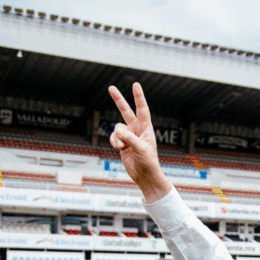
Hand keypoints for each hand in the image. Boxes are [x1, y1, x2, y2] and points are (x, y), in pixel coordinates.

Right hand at [108, 83, 171, 202]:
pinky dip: (113, 142)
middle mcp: (137, 129)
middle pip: (126, 111)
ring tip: (122, 147)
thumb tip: (118, 131)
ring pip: (116, 128)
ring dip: (117, 137)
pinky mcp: (121, 142)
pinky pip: (112, 137)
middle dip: (118, 100)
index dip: (138, 97)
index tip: (135, 84)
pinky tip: (119, 148)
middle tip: (110, 87)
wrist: (144, 175)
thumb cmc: (148, 162)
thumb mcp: (141, 149)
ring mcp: (129, 135)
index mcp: (146, 128)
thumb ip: (130, 138)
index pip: (142, 109)